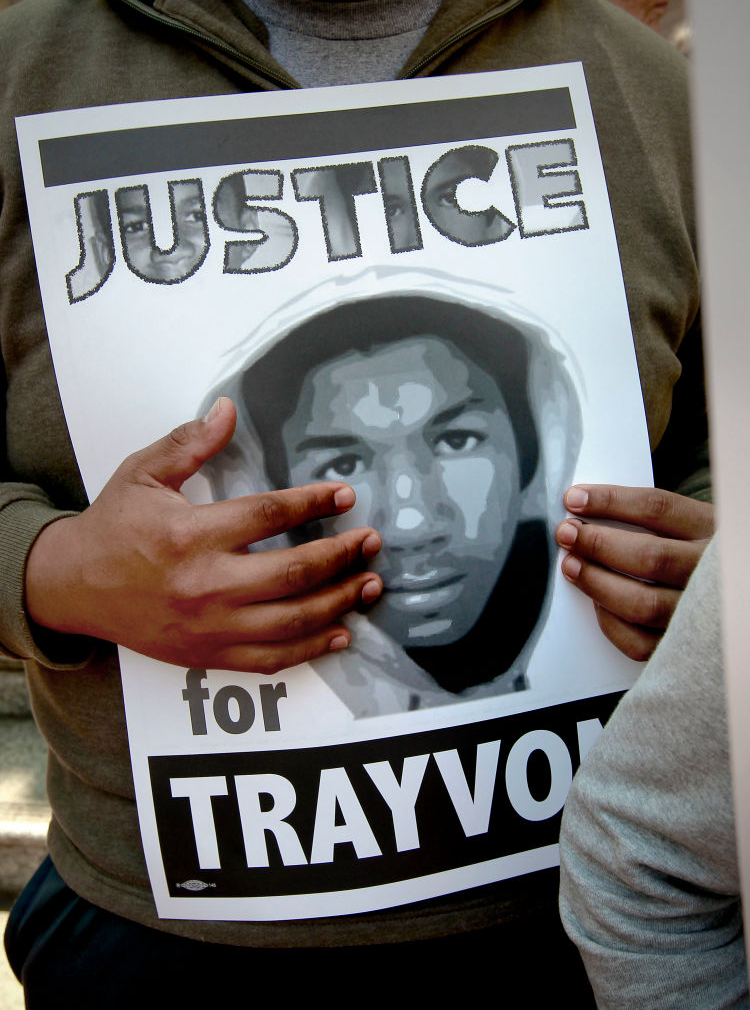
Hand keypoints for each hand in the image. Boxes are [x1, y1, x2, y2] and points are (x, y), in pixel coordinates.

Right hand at [25, 398, 382, 672]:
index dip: (314, 502)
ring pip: (291, 621)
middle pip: (293, 572)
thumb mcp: (143, 474)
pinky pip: (270, 661)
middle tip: (370, 542)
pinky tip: (339, 634)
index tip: (344, 495)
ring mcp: (208, 626)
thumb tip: (228, 409)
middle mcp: (205, 584)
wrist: (71, 587)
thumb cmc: (111, 527)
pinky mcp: (207, 655)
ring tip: (369, 585)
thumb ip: (190, 443)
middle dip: (342, 556)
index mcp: (191, 534)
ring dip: (339, 603)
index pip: (270, 516)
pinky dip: (310, 649)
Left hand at [555, 485, 714, 659]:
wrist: (731, 600)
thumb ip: (651, 521)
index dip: (610, 502)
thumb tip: (588, 512)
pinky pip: (639, 642)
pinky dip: (611, 622)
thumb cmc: (700, 557)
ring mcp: (699, 614)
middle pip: (649, 557)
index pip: (657, 508)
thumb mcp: (692, 527)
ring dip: (597, 583)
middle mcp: (710, 573)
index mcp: (712, 531)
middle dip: (597, 544)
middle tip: (567, 534)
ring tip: (572, 566)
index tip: (574, 499)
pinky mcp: (684, 646)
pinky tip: (597, 603)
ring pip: (642, 604)